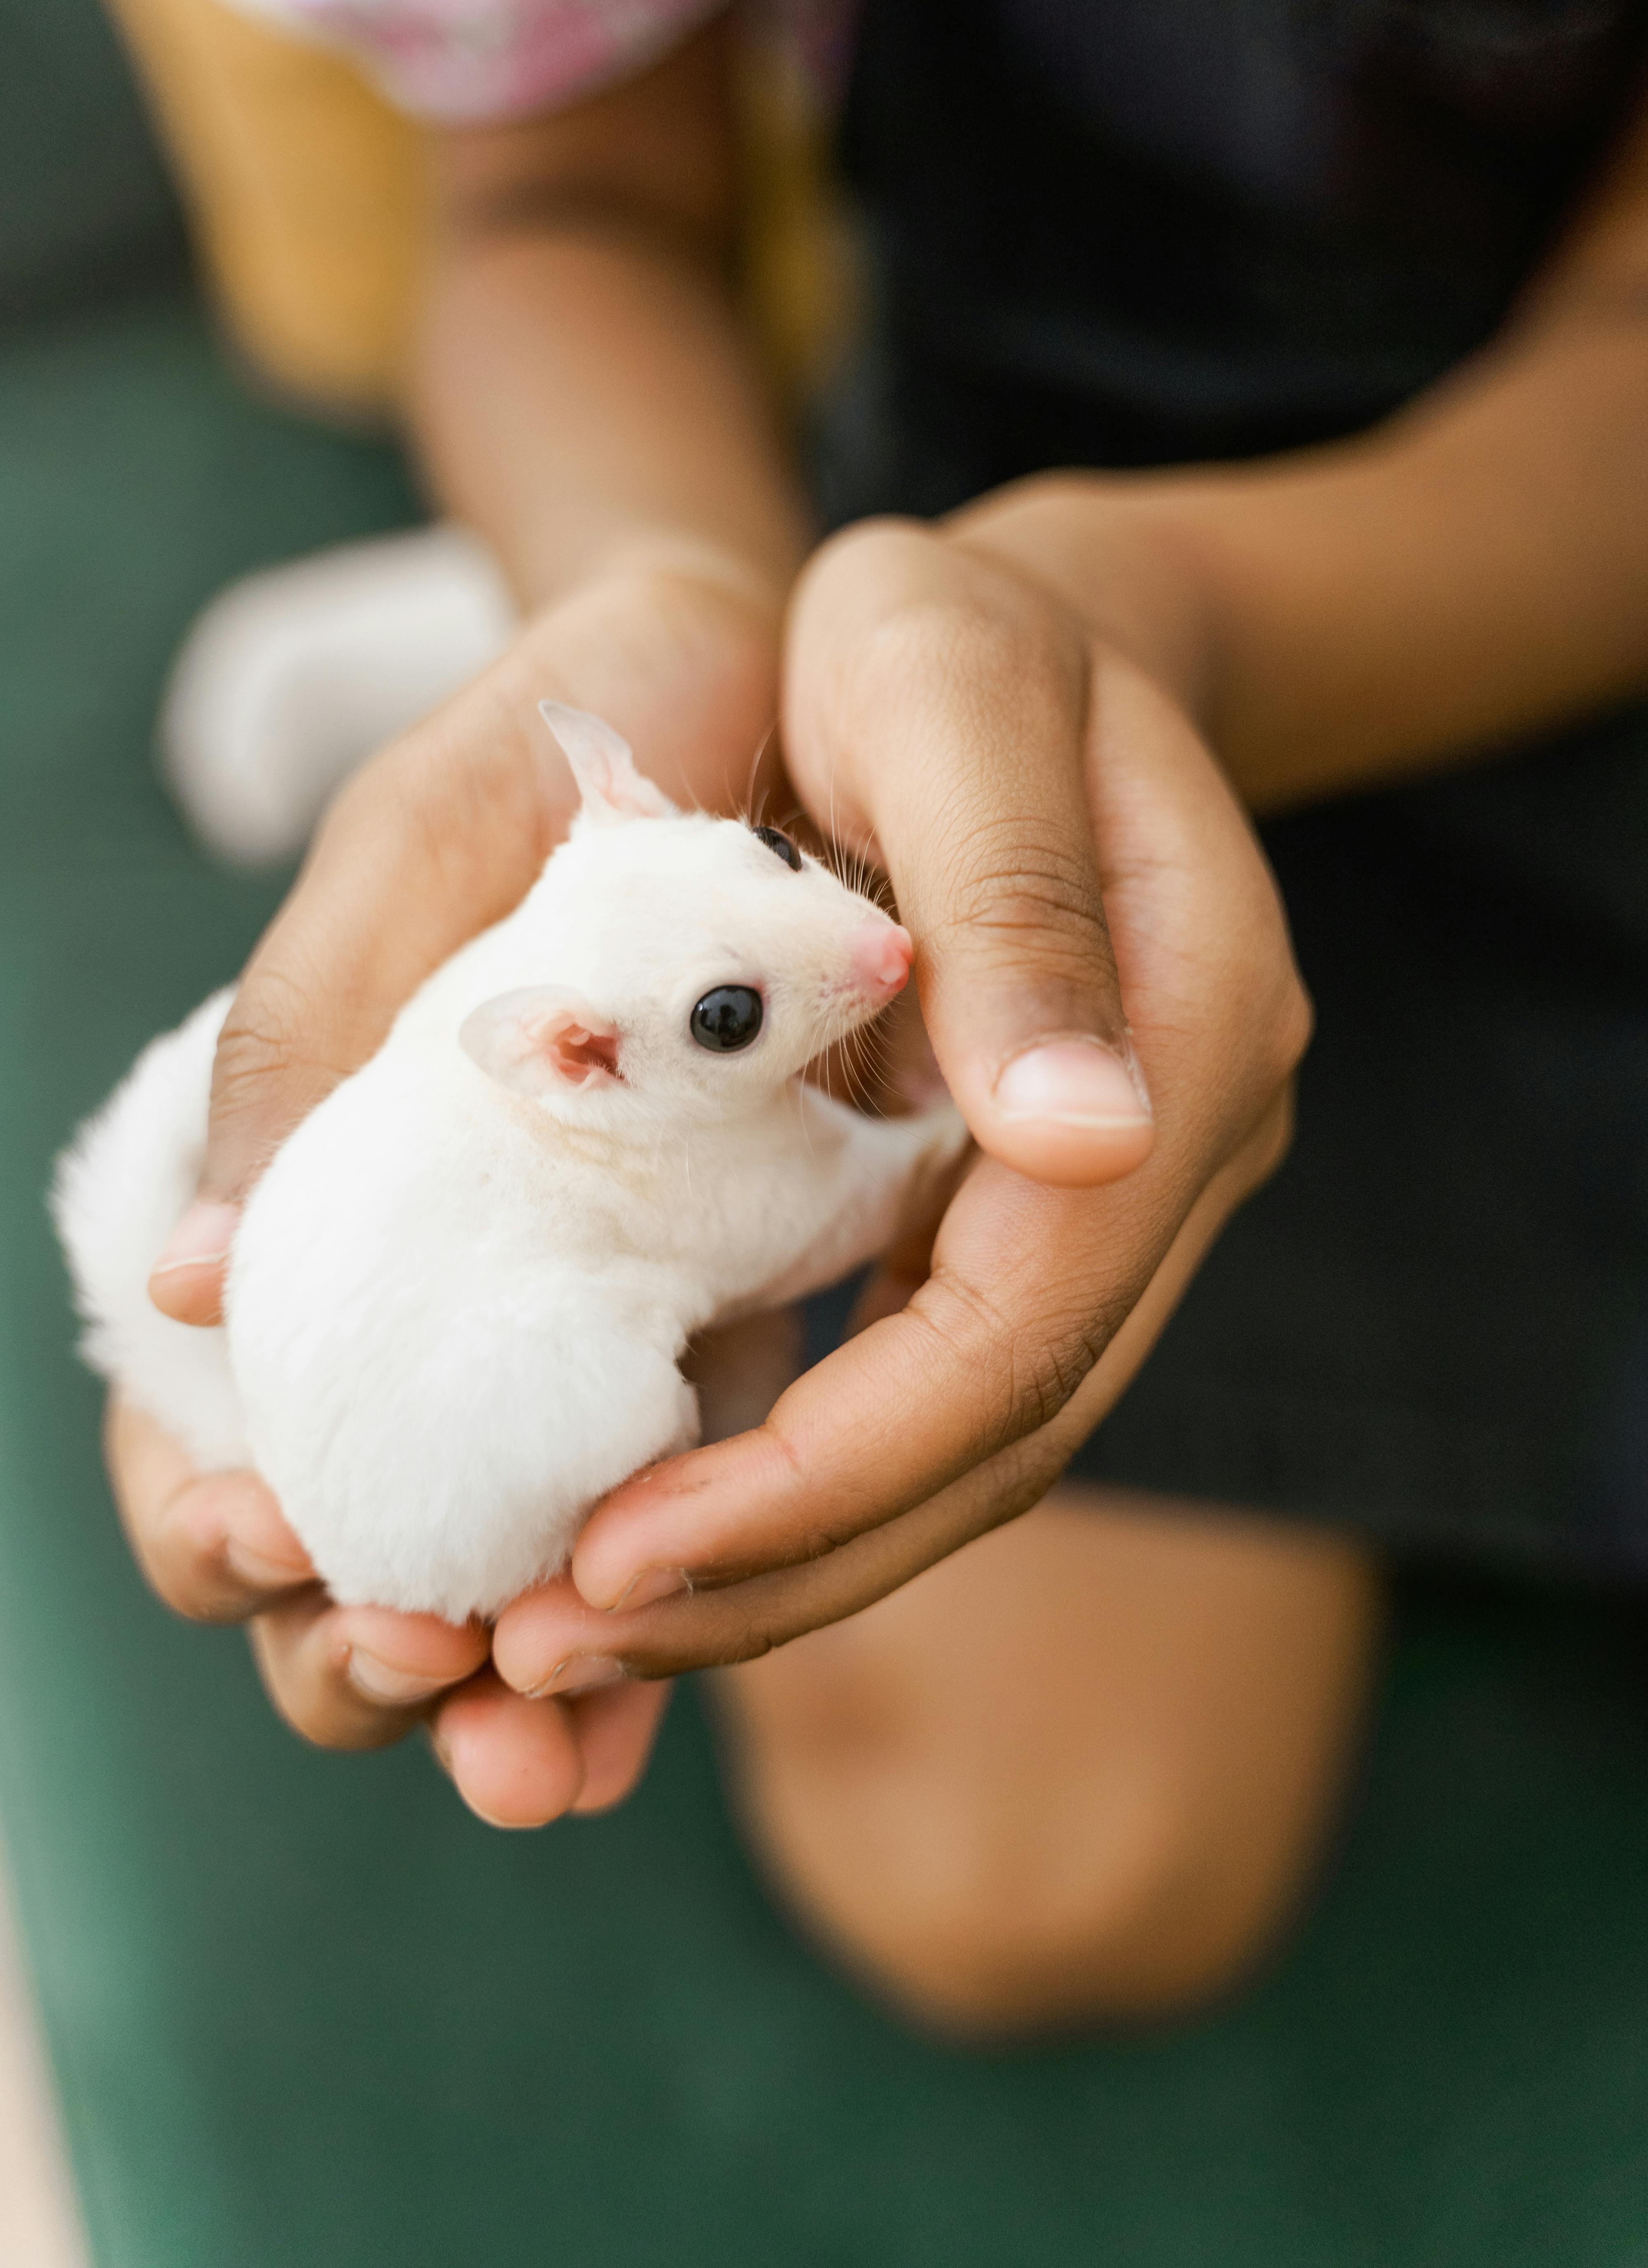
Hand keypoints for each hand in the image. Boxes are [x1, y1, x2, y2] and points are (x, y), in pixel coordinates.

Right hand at [120, 553, 781, 1822]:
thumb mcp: (417, 846)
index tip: (285, 1536)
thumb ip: (302, 1039)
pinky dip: (641, 1621)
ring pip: (495, 1565)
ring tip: (541, 1765)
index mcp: (304, 1187)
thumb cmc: (552, 744)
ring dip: (501, 1693)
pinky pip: (656, 1506)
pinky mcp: (697, 1320)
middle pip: (339, 1536)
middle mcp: (419, 1282)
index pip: (205, 1413)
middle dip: (357, 1648)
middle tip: (427, 1667)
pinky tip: (635, 1716)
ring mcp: (559, 1322)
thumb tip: (197, 1284)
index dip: (218, 1512)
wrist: (751, 698)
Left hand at [490, 518, 1309, 1717]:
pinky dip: (796, 1477)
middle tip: (561, 1639)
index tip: (629, 1552)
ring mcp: (1108, 1199)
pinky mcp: (1013, 1210)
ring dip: (785, 1556)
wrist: (1000, 631)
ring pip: (970, 1448)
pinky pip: (923, 1388)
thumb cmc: (953, 630)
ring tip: (580, 1622)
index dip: (835, 1465)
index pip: (1023, 1325)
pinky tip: (652, 1516)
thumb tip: (1085, 1151)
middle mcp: (1171, 1152)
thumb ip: (1021, 901)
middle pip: (1003, 1433)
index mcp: (1190, 1041)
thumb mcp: (956, 690)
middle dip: (790, 1561)